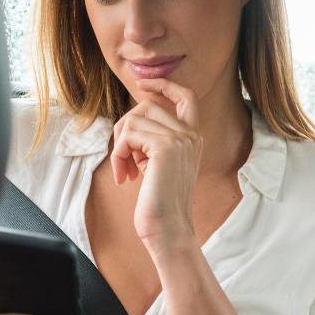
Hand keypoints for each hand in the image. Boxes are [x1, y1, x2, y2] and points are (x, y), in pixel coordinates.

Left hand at [111, 78, 201, 253]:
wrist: (168, 230)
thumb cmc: (160, 203)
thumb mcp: (158, 164)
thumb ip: (153, 140)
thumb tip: (131, 118)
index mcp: (193, 138)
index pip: (186, 96)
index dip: (165, 85)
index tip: (144, 84)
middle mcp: (191, 135)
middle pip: (148, 104)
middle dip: (126, 126)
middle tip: (124, 157)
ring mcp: (180, 139)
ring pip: (134, 118)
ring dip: (120, 145)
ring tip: (125, 170)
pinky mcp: (165, 148)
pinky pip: (129, 135)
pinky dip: (120, 154)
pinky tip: (126, 177)